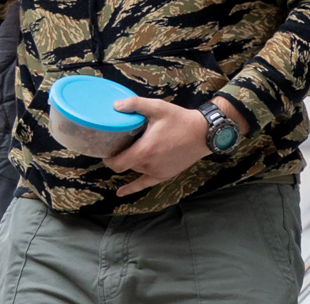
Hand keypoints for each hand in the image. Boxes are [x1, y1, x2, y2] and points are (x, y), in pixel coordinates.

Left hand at [105, 95, 247, 197]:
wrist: (203, 134)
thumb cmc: (180, 120)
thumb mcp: (157, 108)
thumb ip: (135, 105)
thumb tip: (115, 105)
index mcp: (144, 151)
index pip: (117, 163)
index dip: (108, 158)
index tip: (106, 149)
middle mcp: (148, 165)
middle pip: (124, 167)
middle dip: (117, 158)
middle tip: (115, 147)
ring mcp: (156, 173)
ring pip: (134, 171)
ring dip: (129, 163)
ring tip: (128, 152)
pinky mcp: (163, 176)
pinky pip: (143, 185)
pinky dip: (131, 188)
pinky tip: (120, 193)